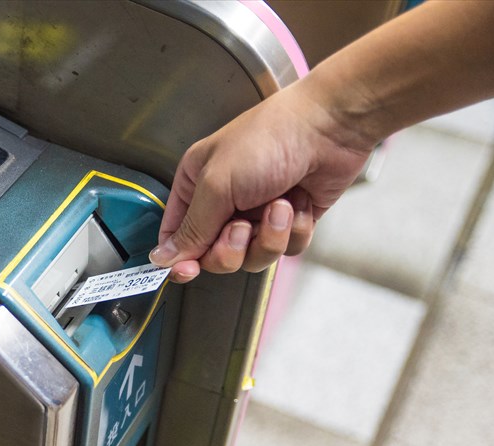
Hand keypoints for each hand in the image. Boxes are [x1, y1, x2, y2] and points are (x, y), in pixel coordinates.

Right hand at [149, 84, 372, 282]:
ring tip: (278, 207)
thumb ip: (191, 228)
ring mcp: (258, 214)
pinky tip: (298, 203)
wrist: (330, 127)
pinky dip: (294, 231)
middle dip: (232, 248)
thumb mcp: (217, 184)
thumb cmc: (269, 138)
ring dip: (268, 237)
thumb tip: (164, 257)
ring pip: (252, 257)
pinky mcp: (290, 222)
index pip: (178, 235)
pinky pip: (285, 250)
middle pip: (215, 255)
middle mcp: (225, 202)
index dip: (181, 257)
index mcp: (196, 185)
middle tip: (242, 227)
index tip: (187, 270)